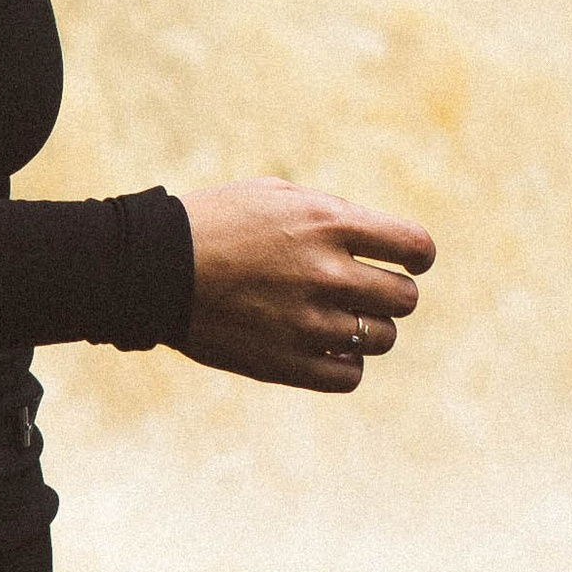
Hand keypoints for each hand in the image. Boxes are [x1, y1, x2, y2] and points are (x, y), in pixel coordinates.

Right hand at [174, 181, 434, 392]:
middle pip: (404, 298)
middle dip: (390, 293)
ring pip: (382, 338)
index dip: (417, 256)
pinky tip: (322, 346)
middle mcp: (326, 273)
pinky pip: (350, 375)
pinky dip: (344, 363)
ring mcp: (308, 323)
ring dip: (367, 328)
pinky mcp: (287, 363)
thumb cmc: (216, 222)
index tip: (408, 261)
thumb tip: (382, 243)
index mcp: (327, 223)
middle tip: (363, 290)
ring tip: (335, 317)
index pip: (415, 247)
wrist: (153, 269)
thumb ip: (335, 216)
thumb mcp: (277, 196)